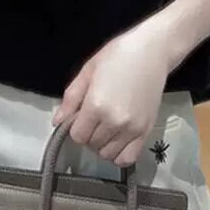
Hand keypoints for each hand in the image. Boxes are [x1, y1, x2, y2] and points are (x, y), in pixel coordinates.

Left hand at [50, 26, 170, 166]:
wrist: (151, 51)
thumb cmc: (117, 55)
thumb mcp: (88, 71)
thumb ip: (71, 98)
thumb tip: (57, 122)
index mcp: (96, 105)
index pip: (77, 136)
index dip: (74, 126)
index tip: (80, 115)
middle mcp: (114, 122)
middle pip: (91, 145)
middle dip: (88, 133)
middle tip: (94, 116)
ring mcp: (132, 129)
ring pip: (107, 154)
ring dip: (102, 144)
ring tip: (106, 125)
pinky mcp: (146, 131)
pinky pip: (128, 158)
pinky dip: (119, 154)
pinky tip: (117, 139)